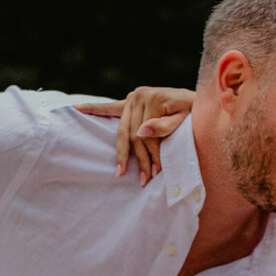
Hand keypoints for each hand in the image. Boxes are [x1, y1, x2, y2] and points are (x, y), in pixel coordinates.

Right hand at [76, 86, 195, 185]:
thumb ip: (165, 125)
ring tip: (121, 171)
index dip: (149, 155)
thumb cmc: (193, 111)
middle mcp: (139, 95)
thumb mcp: (185, 118)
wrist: (198, 99)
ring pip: (123, 131)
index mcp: (152, 98)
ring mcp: (133, 98)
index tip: (154, 173)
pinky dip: (94, 109)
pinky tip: (77, 109)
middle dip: (136, 158)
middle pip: (132, 134)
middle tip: (142, 180)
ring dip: (122, 152)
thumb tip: (142, 131)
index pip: (144, 134)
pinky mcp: (129, 101)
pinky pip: (109, 108)